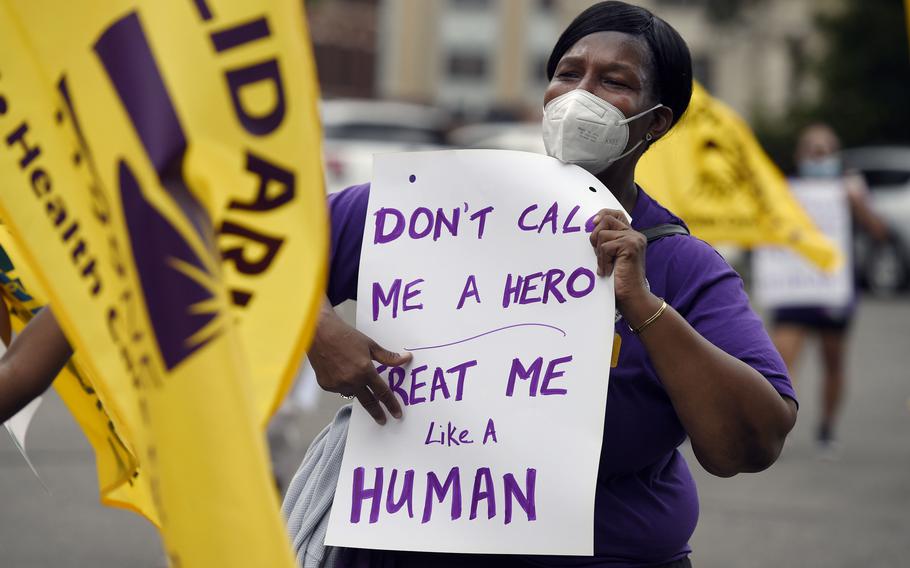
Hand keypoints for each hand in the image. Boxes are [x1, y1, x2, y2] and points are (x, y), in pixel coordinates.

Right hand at [308, 301, 410, 423]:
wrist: (318, 333)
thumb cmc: (345, 336)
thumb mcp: (370, 345)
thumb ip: (388, 357)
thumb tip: (405, 359)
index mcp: (365, 371)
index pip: (382, 392)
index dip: (391, 404)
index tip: (397, 414)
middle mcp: (351, 381)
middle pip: (368, 402)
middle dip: (377, 413)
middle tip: (383, 420)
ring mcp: (337, 385)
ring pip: (353, 393)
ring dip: (358, 391)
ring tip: (357, 380)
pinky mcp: (326, 385)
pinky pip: (340, 389)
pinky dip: (344, 384)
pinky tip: (341, 371)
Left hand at [589, 209, 649, 310]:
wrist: (632, 297)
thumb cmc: (619, 280)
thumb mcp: (610, 256)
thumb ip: (605, 242)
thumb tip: (589, 227)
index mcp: (630, 235)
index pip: (616, 214)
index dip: (602, 214)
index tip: (592, 222)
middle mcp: (634, 235)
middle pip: (606, 220)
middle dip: (595, 237)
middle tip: (600, 255)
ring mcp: (634, 239)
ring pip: (602, 234)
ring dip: (599, 253)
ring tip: (607, 266)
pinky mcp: (631, 246)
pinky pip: (605, 247)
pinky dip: (603, 261)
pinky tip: (608, 271)